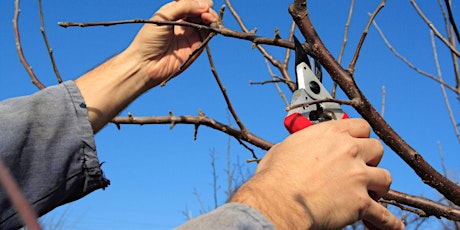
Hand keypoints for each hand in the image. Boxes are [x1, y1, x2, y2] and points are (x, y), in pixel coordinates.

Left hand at [76, 0, 217, 131]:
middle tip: (205, 11)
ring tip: (208, 17)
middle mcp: (184, 23)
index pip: (192, 2)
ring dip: (211, 16)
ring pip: (207, 21)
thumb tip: (205, 6)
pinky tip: (209, 22)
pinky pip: (208, 34)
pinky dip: (212, 27)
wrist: (146, 64)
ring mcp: (191, 35)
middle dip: (206, 8)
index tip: (199, 3)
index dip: (198, 1)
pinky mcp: (196, 47)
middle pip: (202, 10)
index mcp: (174, 13)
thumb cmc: (149, 40)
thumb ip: (184, 7)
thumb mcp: (164, 16)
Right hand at [230, 119, 403, 228]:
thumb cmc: (275, 176)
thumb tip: (297, 150)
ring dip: (379, 186)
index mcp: (331, 134)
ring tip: (371, 194)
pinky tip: (394, 226)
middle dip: (371, 160)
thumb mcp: (284, 148)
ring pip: (385, 178)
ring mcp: (358, 176)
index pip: (361, 126)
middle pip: (377, 149)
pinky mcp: (361, 203)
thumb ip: (301, 145)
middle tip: (361, 169)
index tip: (358, 144)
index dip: (361, 137)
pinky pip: (384, 215)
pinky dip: (389, 222)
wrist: (278, 201)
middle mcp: (349, 151)